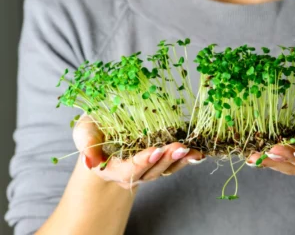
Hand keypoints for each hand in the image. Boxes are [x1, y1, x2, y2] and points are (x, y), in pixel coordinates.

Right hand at [73, 114, 205, 188]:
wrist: (105, 136)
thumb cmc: (95, 131)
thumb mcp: (85, 132)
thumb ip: (86, 143)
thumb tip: (91, 161)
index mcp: (113, 168)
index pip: (130, 168)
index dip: (143, 161)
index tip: (156, 150)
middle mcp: (133, 173)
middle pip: (152, 171)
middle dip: (166, 159)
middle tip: (179, 148)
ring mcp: (149, 169)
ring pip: (166, 169)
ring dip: (180, 160)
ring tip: (192, 150)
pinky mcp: (161, 162)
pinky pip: (175, 164)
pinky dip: (187, 159)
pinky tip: (198, 153)